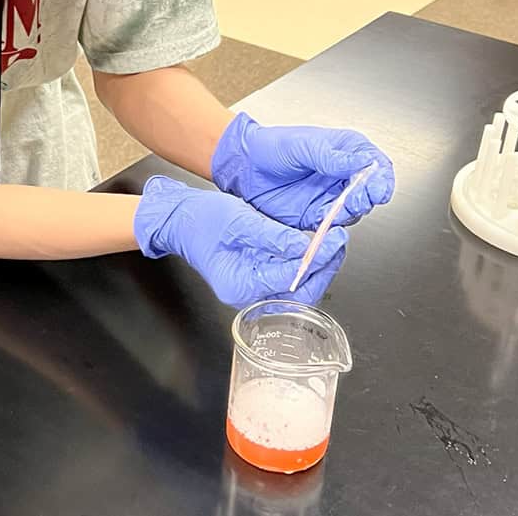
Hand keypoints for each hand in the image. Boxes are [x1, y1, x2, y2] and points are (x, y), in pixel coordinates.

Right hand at [134, 176, 346, 305]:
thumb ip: (273, 236)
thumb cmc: (200, 220)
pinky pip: (288, 280)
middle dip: (324, 268)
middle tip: (338, 242)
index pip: (290, 278)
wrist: (179, 220)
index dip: (318, 259)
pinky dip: (305, 266)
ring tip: (332, 243)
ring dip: (318, 268)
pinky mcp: (258, 281)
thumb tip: (305, 247)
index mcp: (240, 285)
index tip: (334, 238)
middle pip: (299, 293)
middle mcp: (248, 296)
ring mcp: (253, 292)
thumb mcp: (239, 221)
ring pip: (298, 290)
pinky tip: (315, 248)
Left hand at [210, 112, 395, 229]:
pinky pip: (332, 225)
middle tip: (362, 197)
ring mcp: (330, 196)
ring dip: (354, 211)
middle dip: (370, 195)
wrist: (244, 166)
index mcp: (345, 150)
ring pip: (355, 210)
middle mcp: (342, 175)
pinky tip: (331, 222)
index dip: (382, 177)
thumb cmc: (271, 146)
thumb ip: (331, 157)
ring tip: (344, 207)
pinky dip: (335, 226)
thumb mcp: (302, 145)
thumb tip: (362, 161)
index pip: (375, 164)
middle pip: (370, 190)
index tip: (380, 187)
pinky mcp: (316, 215)